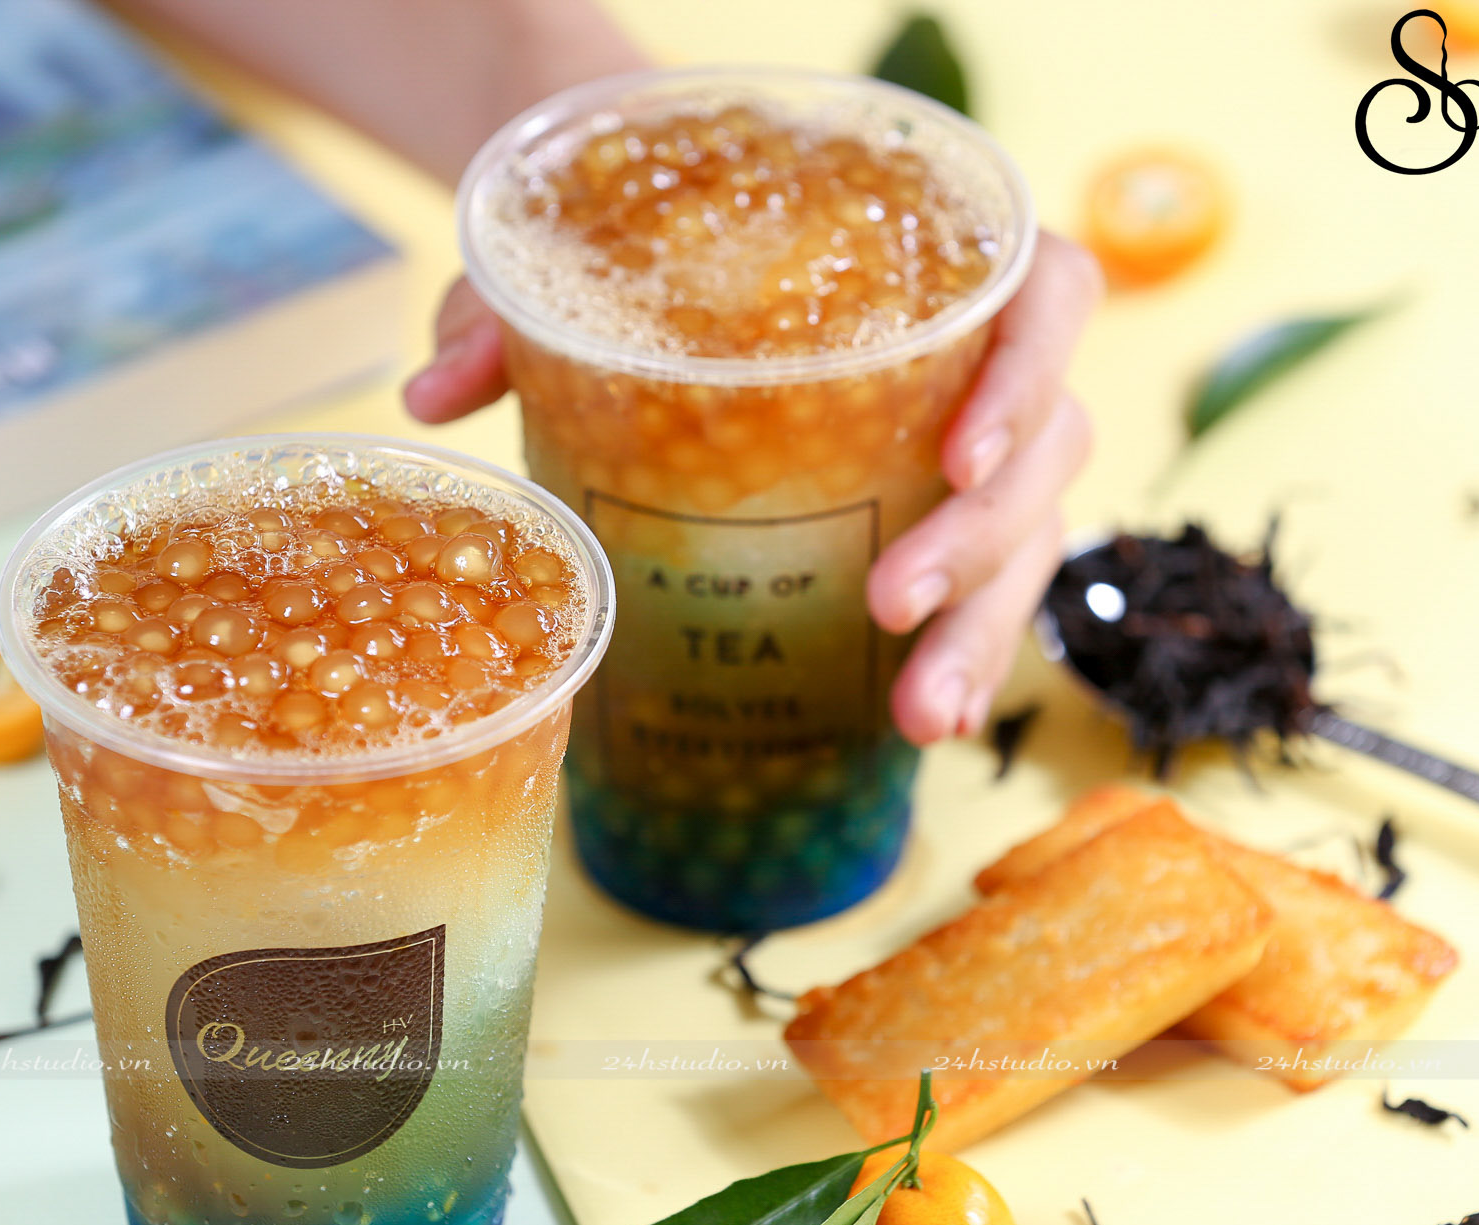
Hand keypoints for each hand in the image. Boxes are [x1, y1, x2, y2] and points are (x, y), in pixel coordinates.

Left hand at [402, 230, 1102, 746]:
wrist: (680, 263)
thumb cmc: (663, 249)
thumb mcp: (582, 264)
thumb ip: (514, 311)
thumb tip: (429, 393)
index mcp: (941, 262)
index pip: (1049, 294)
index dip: (1030, 374)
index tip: (960, 455)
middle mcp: (986, 360)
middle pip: (1045, 447)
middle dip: (980, 541)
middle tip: (892, 604)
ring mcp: (981, 451)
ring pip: (1031, 538)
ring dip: (984, 628)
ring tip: (920, 713)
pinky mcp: (954, 525)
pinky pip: (994, 592)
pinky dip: (964, 656)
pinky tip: (920, 722)